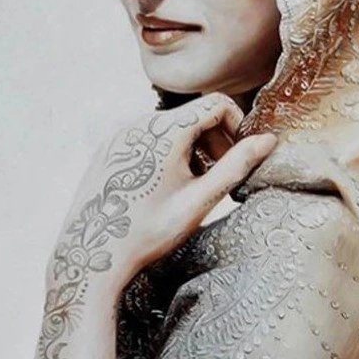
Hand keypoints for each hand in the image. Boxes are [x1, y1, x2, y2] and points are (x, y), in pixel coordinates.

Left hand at [53, 92, 275, 284]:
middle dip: (216, 140)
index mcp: (164, 130)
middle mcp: (139, 123)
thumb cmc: (148, 231)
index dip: (237, 125)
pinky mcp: (109, 147)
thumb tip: (268, 141)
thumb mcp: (200, 200)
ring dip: (192, 148)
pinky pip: (148, 137)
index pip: (216, 103)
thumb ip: (236, 166)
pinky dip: (167, 152)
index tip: (240, 157)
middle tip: (220, 178)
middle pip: (193, 115)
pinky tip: (166, 186)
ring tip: (193, 186)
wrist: (91, 255)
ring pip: (171, 127)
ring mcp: (120, 134)